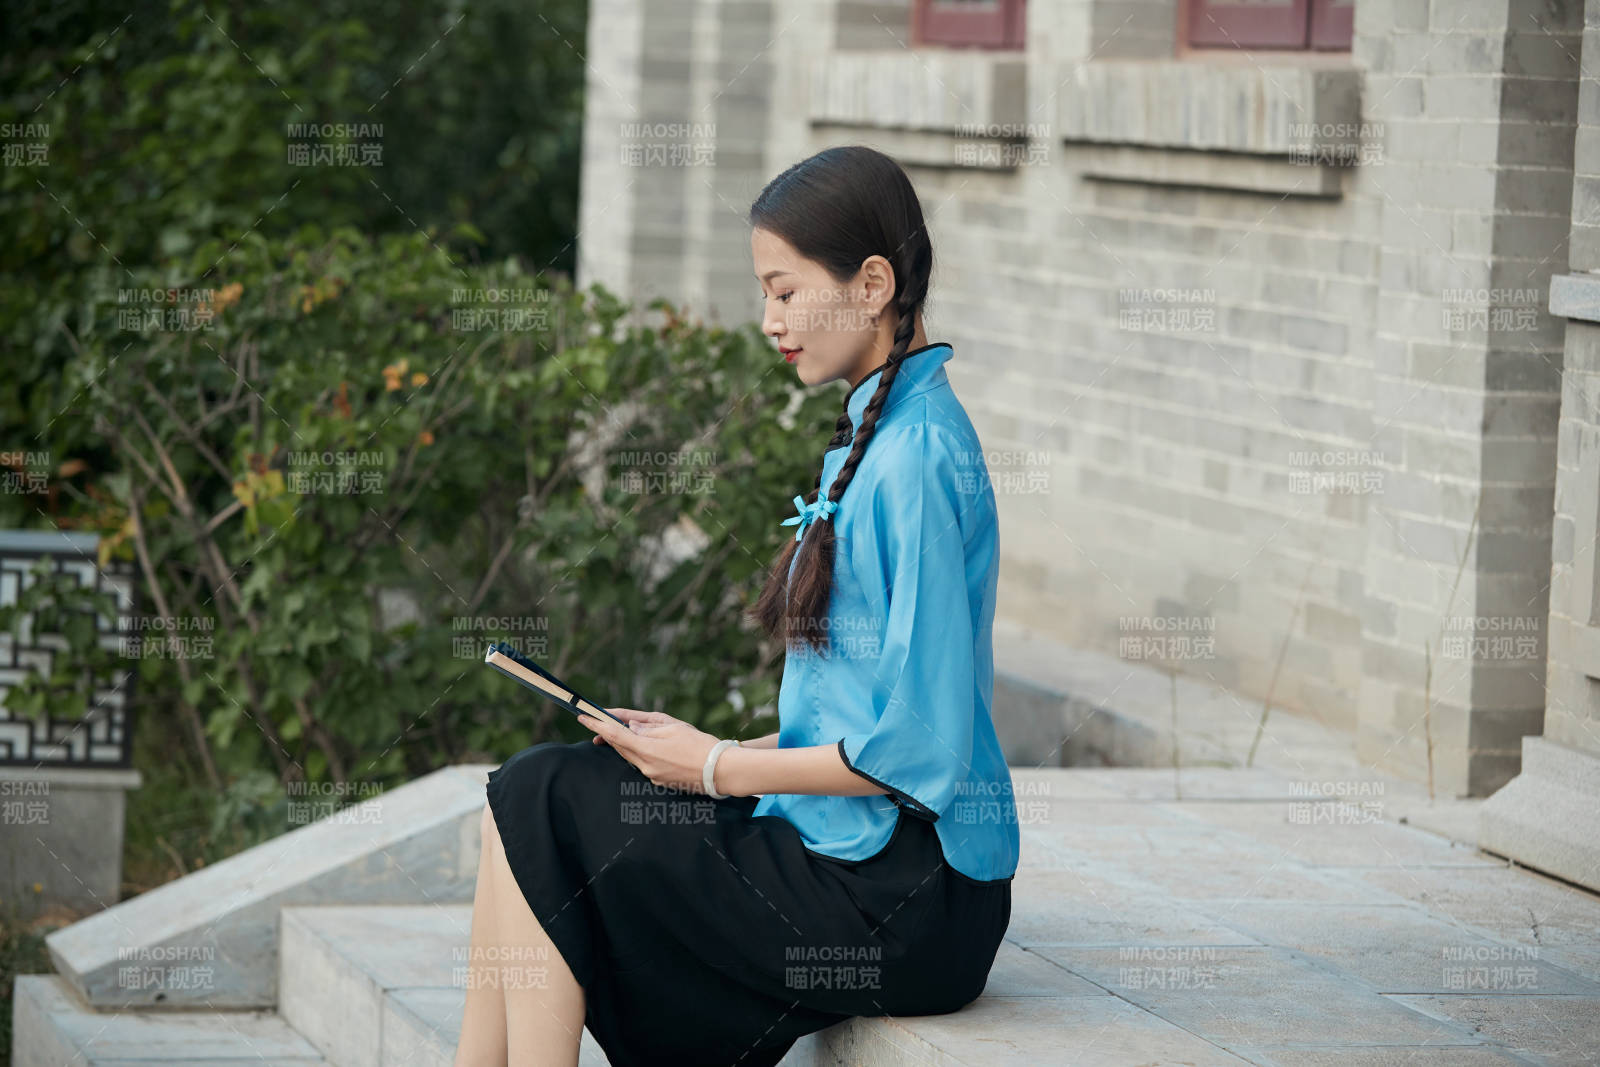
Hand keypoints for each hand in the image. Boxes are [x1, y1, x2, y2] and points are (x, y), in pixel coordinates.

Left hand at [577, 707, 722, 794]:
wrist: (721, 770)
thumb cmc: (700, 744)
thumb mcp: (674, 727)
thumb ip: (648, 727)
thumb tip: (630, 727)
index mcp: (647, 749)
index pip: (614, 735)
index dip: (596, 725)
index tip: (583, 717)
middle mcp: (645, 766)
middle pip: (621, 747)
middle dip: (609, 735)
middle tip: (599, 723)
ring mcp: (652, 776)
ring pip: (632, 757)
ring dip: (627, 744)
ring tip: (629, 732)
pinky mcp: (661, 782)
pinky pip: (644, 765)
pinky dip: (642, 753)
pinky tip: (653, 747)